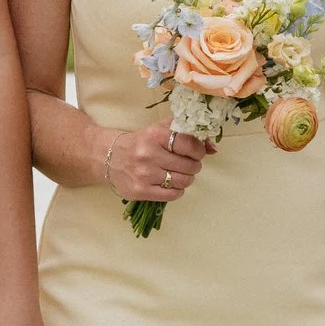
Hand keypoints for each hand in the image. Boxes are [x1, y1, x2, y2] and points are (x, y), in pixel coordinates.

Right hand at [99, 125, 214, 208]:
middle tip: (187, 164)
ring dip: (187, 178)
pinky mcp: (141, 191)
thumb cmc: (141, 142)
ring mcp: (144, 174)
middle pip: (189, 165)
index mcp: (154, 135)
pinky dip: (177, 190)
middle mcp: (148, 154)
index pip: (188, 144)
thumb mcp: (161, 130)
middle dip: (193, 165)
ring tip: (179, 173)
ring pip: (183, 181)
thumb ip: (188, 133)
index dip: (198, 150)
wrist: (111, 157)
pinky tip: (170, 184)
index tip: (196, 152)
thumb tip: (214, 147)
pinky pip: (173, 195)